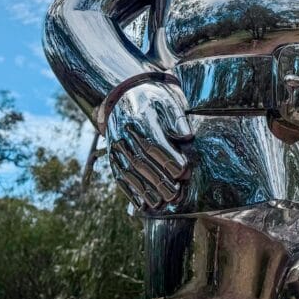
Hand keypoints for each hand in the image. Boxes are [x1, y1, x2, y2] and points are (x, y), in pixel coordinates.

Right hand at [105, 82, 193, 211]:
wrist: (123, 95)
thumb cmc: (153, 99)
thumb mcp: (167, 100)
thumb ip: (176, 118)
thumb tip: (186, 137)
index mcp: (140, 118)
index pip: (153, 143)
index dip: (168, 159)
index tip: (183, 172)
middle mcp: (124, 134)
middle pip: (141, 161)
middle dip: (158, 180)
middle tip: (175, 194)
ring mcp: (116, 146)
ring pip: (128, 172)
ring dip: (144, 191)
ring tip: (160, 203)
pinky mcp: (112, 156)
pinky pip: (118, 176)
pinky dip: (129, 192)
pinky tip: (141, 204)